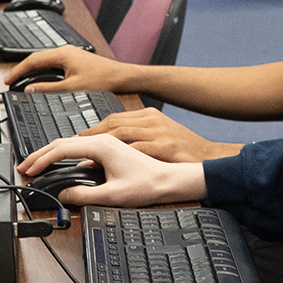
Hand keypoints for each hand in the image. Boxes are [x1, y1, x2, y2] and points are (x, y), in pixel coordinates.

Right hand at [2, 46, 130, 92]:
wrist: (122, 77)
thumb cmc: (103, 80)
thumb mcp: (72, 88)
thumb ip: (49, 89)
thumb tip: (30, 89)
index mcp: (62, 54)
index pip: (32, 60)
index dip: (18, 71)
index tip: (8, 80)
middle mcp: (65, 51)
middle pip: (36, 59)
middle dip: (22, 70)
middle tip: (11, 81)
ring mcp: (70, 55)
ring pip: (45, 61)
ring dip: (32, 70)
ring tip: (21, 81)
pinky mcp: (75, 61)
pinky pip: (53, 64)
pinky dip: (43, 71)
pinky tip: (41, 81)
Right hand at [17, 133, 206, 206]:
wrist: (169, 180)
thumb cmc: (148, 184)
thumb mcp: (113, 195)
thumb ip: (84, 195)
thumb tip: (64, 195)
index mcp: (101, 146)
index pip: (62, 149)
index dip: (42, 160)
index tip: (29, 170)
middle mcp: (102, 141)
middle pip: (62, 143)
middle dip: (40, 155)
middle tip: (24, 167)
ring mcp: (105, 143)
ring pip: (70, 144)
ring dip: (51, 154)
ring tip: (36, 165)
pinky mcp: (108, 149)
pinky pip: (79, 149)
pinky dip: (64, 156)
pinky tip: (59, 166)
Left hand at [86, 107, 242, 162]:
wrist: (209, 158)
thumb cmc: (182, 151)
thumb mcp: (156, 139)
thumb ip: (132, 140)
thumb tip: (102, 152)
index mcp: (148, 116)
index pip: (113, 119)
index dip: (93, 129)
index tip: (77, 140)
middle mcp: (151, 121)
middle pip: (112, 124)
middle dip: (90, 135)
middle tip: (73, 147)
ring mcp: (158, 133)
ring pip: (121, 134)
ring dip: (99, 145)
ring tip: (84, 157)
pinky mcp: (165, 147)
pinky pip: (136, 150)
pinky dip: (119, 157)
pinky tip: (106, 165)